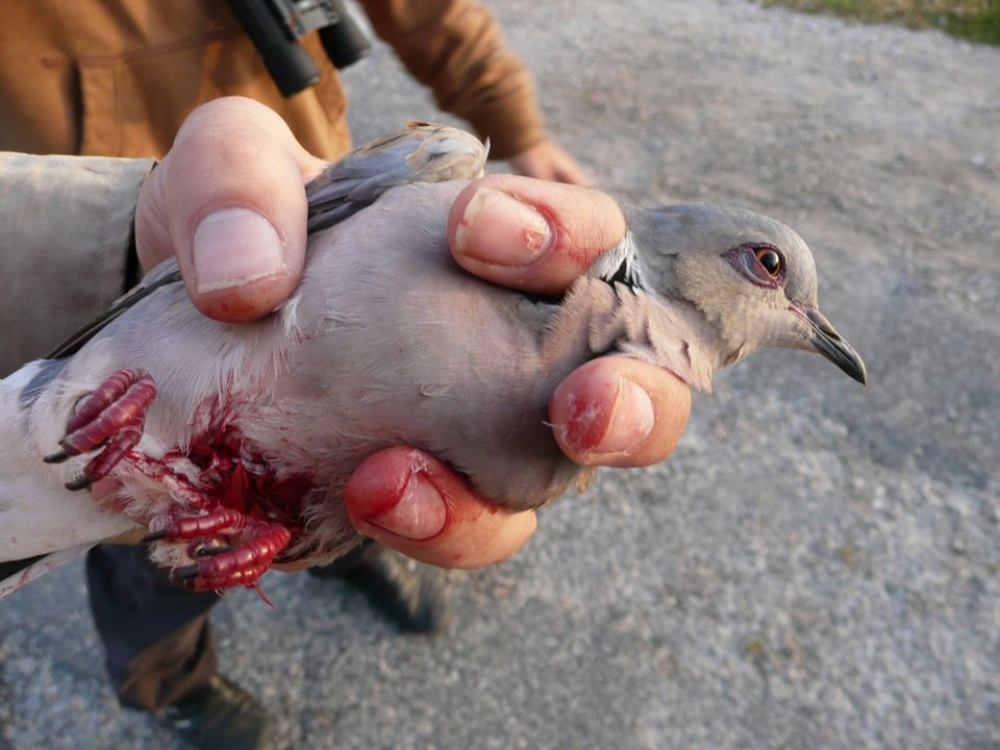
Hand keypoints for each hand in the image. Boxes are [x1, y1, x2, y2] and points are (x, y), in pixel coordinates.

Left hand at [133, 98, 689, 569]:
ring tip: (393, 481)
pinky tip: (366, 498)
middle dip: (634, 404)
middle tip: (588, 412)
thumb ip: (235, 186)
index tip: (474, 236)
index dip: (564, 233)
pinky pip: (463, 527)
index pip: (585, 234)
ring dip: (498, 497)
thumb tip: (248, 285)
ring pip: (551, 480)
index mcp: (506, 240)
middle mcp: (520, 341)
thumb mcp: (225, 169)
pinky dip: (431, 525)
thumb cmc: (243, 228)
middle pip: (633, 381)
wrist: (191, 323)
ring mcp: (485, 428)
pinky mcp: (434, 495)